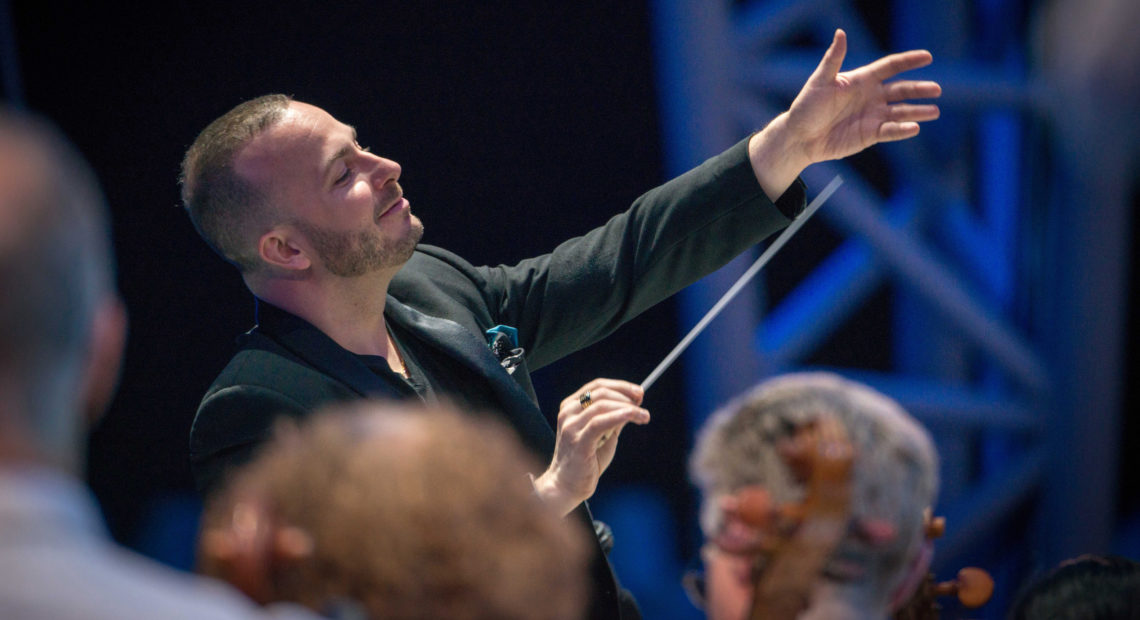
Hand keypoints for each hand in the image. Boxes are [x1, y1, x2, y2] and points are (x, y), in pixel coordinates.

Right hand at [533, 378, 648, 515]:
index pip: (597, 386)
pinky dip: (621, 416)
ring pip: (602, 404)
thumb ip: (614, 419)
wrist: (567, 487)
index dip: (621, 386)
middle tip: (642, 404)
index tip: (639, 392)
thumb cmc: (586, 463)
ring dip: (627, 407)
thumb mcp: (604, 435)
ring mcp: (571, 426)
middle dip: (626, 395)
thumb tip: (633, 404)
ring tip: (644, 416)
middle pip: (601, 392)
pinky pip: (601, 422)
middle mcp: (568, 412)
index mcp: (571, 407)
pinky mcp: (578, 440)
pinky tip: (635, 417)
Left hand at [749, 29, 941, 198]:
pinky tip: (914, 128)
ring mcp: (872, 116)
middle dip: (919, 89)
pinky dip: (902, 130)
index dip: (908, 61)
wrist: (799, 137)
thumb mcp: (820, 81)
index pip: (890, 67)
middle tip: (937, 89)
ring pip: (901, 112)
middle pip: (901, 90)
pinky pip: (890, 131)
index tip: (927, 57)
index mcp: (861, 80)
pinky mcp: (869, 135)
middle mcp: (871, 97)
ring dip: (917, 111)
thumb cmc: (807, 107)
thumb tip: (841, 33)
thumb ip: (833, 59)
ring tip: (934, 111)